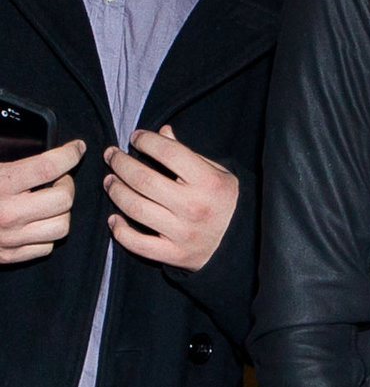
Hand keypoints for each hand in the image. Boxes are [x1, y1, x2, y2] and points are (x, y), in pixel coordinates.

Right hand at [0, 140, 85, 262]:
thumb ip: (5, 152)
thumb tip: (27, 136)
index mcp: (1, 183)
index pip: (49, 167)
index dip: (70, 155)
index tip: (76, 149)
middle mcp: (9, 213)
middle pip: (63, 199)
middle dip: (67, 184)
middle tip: (59, 177)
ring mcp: (10, 238)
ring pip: (61, 226)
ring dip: (61, 210)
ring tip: (51, 199)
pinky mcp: (8, 256)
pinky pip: (45, 247)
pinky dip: (47, 233)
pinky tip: (39, 221)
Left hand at [103, 124, 238, 271]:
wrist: (242, 243)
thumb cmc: (226, 202)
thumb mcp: (217, 173)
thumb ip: (188, 154)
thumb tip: (162, 132)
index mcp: (208, 183)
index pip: (168, 153)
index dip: (146, 141)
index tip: (135, 137)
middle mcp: (194, 207)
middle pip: (143, 180)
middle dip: (121, 164)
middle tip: (112, 156)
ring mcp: (183, 233)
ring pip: (135, 209)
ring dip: (116, 191)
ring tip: (110, 181)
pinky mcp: (174, 255)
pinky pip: (137, 244)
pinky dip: (120, 231)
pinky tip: (114, 218)